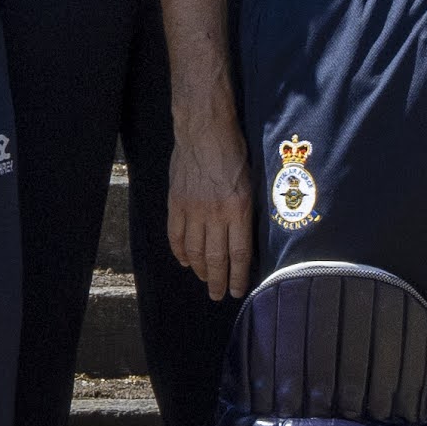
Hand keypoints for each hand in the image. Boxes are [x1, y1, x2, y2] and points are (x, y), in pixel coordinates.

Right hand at [167, 132, 252, 301]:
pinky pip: (175, 234)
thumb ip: (246, 212)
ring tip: (204, 280)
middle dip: (218, 281)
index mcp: (238, 209)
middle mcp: (215, 214)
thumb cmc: (234, 152)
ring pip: (194, 250)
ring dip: (199, 270)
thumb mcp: (251, 183)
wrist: (204, 130)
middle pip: (215, 257)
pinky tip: (185, 260)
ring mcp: (192, 209)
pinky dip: (179, 251)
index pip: (238, 254)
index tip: (238, 291)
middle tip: (219, 295)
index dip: (238, 277)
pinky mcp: (175, 202)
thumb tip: (245, 238)